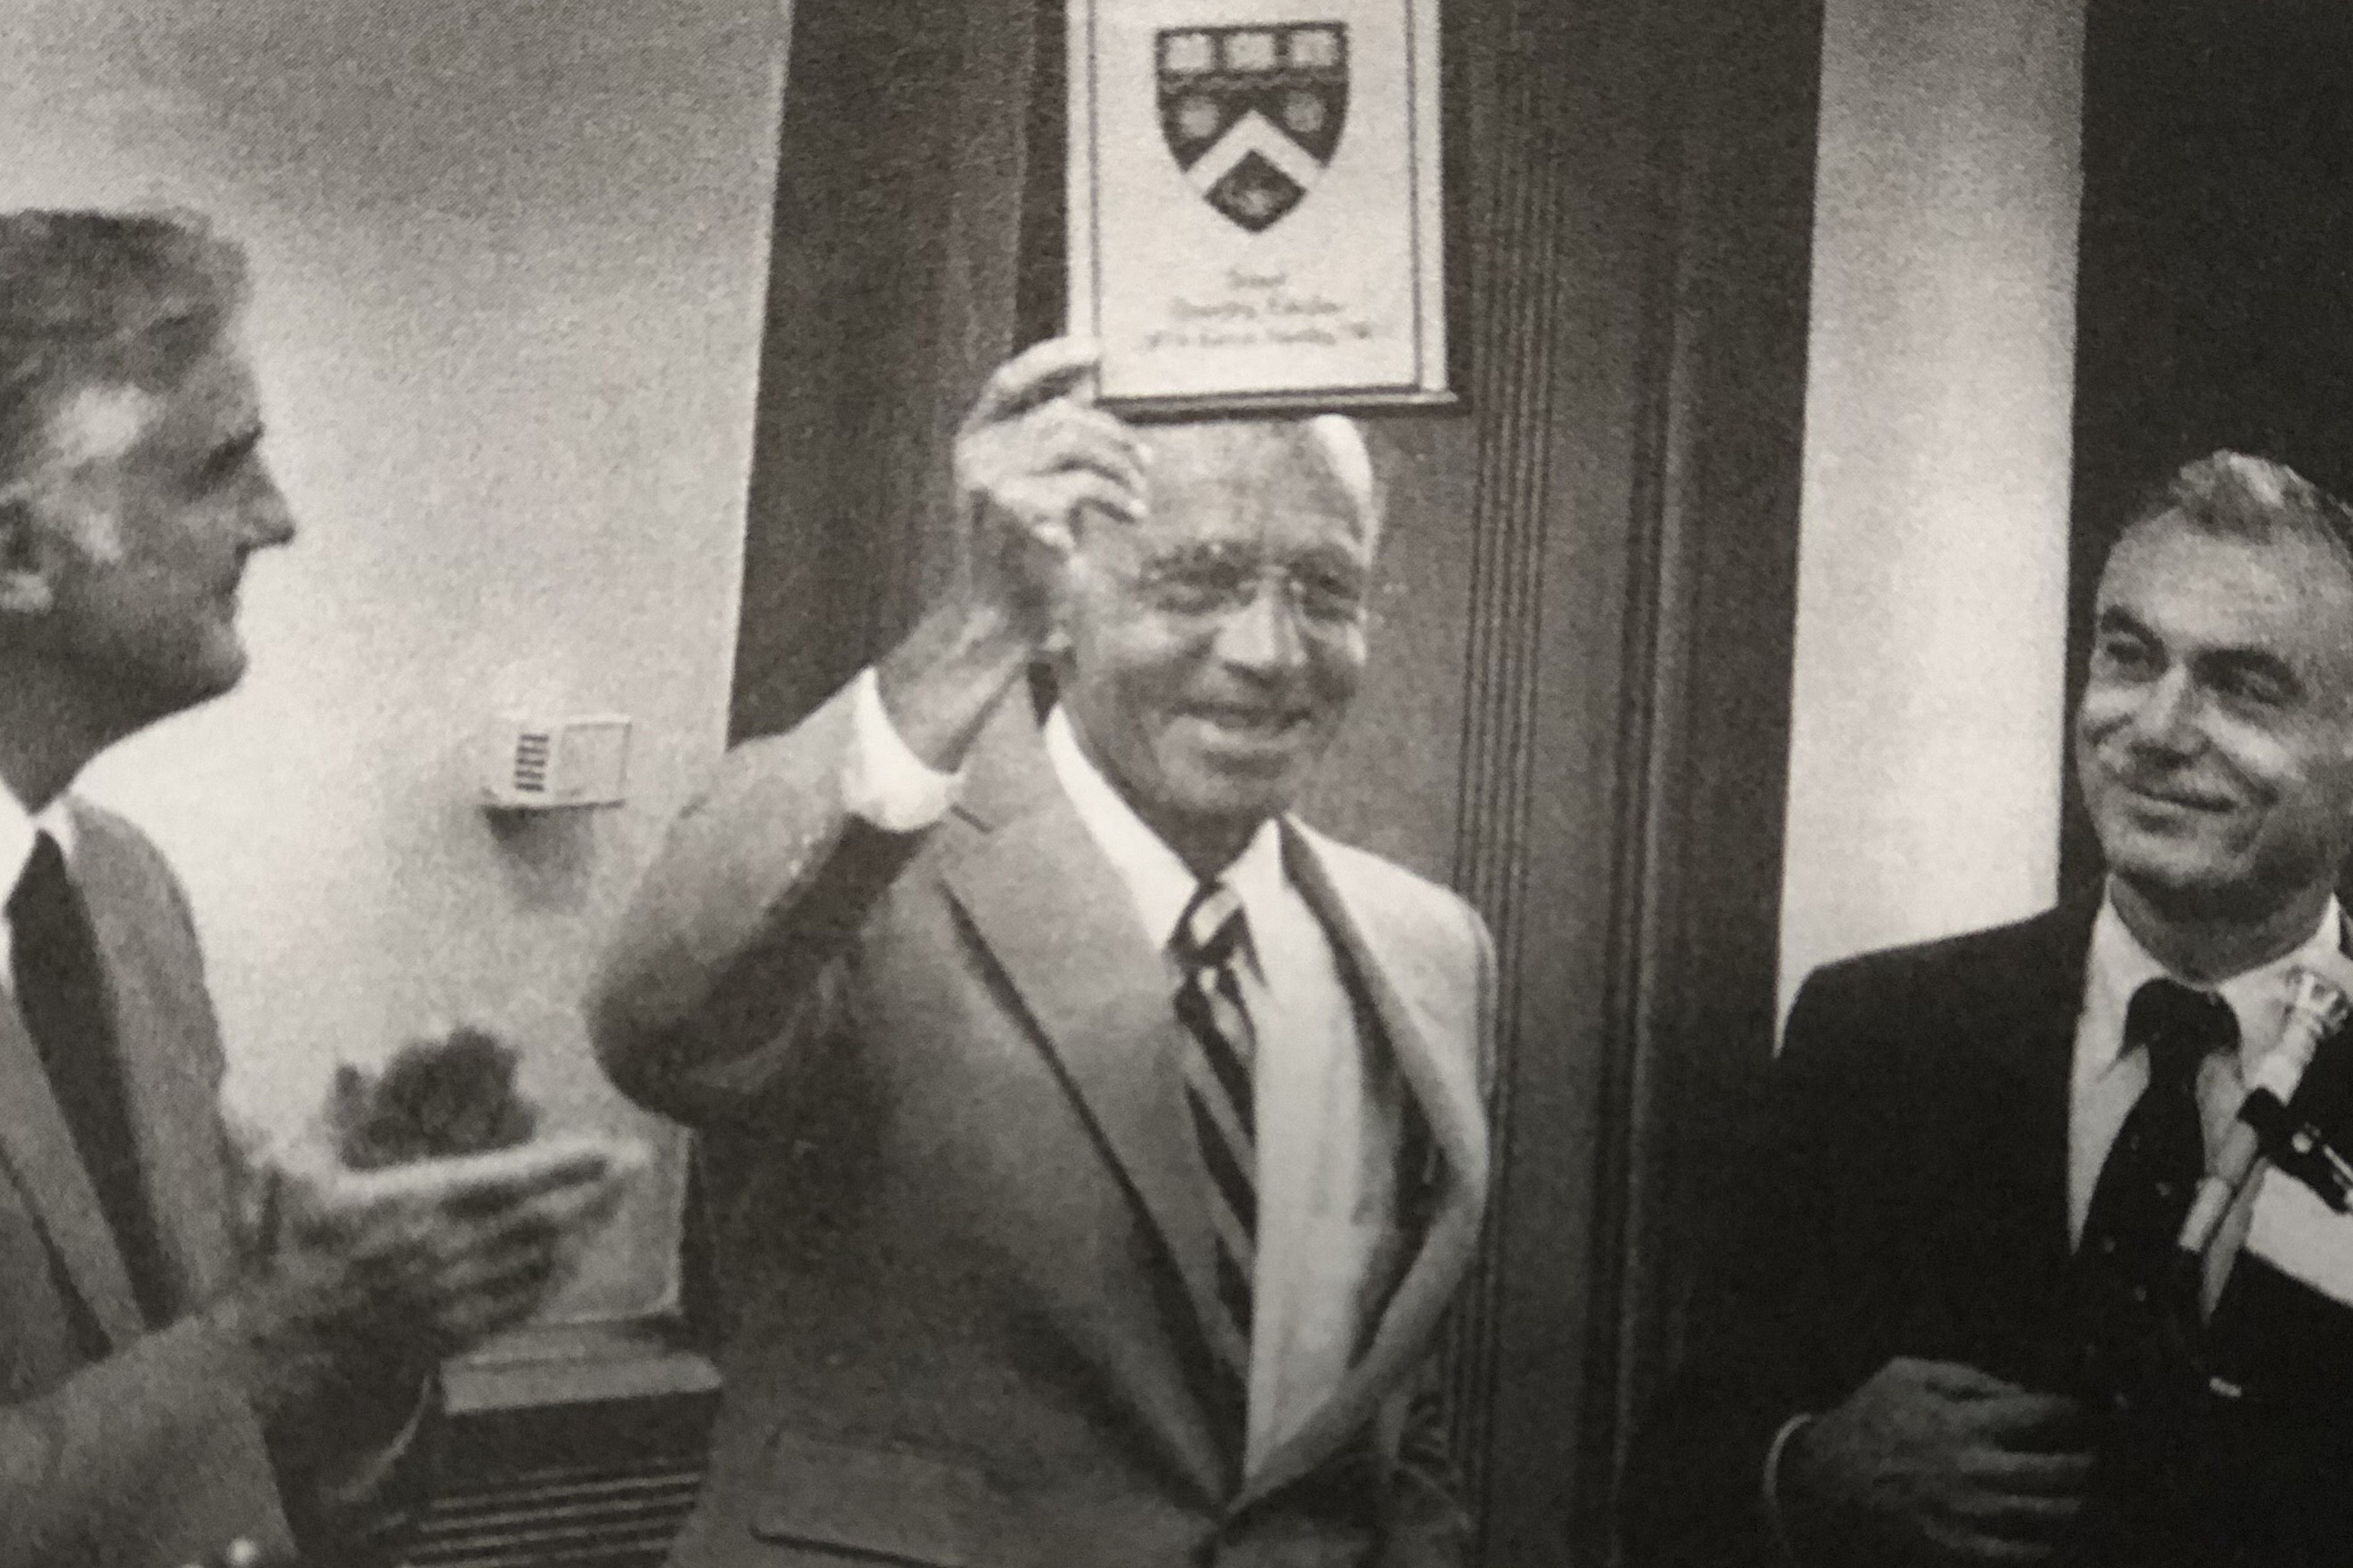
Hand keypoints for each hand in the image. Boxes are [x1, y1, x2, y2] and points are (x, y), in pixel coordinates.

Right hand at [206, 1152, 624, 1427]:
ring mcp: (458, 1297)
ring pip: (542, 1259)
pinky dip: (562, 1272)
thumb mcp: (293, 1178)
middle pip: (542, 1219)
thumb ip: (322, 1114)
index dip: (562, 1163)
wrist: (285, 1350)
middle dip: (597, 1189)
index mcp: (413, 1209)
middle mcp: (445, 1253)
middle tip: (639, 1161)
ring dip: (591, 1224)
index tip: (605, 1144)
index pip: (505, 1181)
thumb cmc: (291, 1252)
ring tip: (626, 1193)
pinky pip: (526, 1300)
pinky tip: (584, 1249)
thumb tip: (331, 1051)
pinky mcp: (461, 1330)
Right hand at [948, 336, 1147, 646]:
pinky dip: (1118, 500)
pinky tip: (1132, 516)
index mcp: (973, 440)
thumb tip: (1084, 392)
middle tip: (1145, 463)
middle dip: (1113, 436)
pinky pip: (1084, 486)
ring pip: (1074, 443)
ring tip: (1139, 497)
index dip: (1051, 359)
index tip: (1095, 350)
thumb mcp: (1034, 486)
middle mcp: (975, 454)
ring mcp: (990, 481)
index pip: (1009, 381)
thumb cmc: (1024, 555)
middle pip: (1059, 416)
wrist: (1002, 619)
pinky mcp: (1015, 511)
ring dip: (1120, 468)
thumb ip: (1049, 443)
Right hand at [1780, 1358, 2095, 1564]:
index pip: (2043, 1413)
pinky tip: (2064, 1536)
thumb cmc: (1870, 1419)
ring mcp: (1967, 1511)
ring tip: (2095, 1496)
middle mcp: (1972, 1466)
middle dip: (2092, 1461)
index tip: (2093, 1413)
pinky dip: (2050, 1545)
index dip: (2078, 1412)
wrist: (1826, 1480)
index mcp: (1962, 1419)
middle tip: (2104, 1457)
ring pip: (2048, 1512)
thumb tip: (2021, 1389)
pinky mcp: (1958, 1546)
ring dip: (2081, 1503)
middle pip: (2059, 1467)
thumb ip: (1967, 1377)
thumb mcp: (1906, 1375)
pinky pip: (2020, 1552)